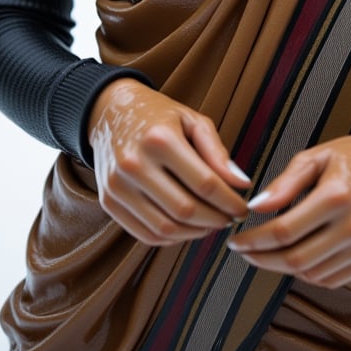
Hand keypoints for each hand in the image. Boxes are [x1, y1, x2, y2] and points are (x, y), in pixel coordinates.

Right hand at [87, 79, 249, 245]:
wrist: (109, 112)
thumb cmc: (157, 116)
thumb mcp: (191, 120)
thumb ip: (217, 151)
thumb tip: (241, 184)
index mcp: (159, 139)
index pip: (204, 183)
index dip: (230, 201)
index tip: (243, 208)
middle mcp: (134, 163)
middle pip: (185, 210)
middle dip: (216, 220)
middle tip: (230, 218)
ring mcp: (117, 186)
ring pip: (165, 228)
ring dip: (195, 233)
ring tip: (211, 223)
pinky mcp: (108, 202)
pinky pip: (145, 234)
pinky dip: (172, 238)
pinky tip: (187, 227)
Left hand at [227, 129, 350, 287]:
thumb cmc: (350, 158)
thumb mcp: (314, 157)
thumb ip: (284, 184)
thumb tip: (254, 208)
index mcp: (337, 195)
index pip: (284, 230)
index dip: (254, 240)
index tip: (235, 241)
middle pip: (296, 259)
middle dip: (262, 259)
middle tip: (244, 251)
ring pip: (312, 274)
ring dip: (283, 267)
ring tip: (268, 251)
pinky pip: (331, 278)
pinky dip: (308, 272)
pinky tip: (296, 255)